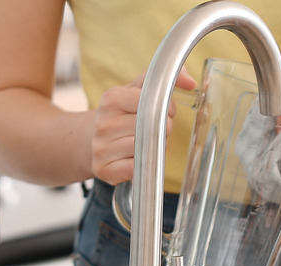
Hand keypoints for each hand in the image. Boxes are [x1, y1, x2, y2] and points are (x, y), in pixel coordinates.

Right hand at [90, 68, 196, 184]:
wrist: (90, 139)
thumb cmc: (122, 114)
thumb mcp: (137, 91)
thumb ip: (163, 80)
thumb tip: (190, 82)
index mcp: (111, 99)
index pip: (151, 102)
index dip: (166, 108)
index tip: (166, 111)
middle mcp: (103, 123)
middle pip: (150, 127)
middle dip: (163, 129)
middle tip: (158, 129)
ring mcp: (101, 147)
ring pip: (145, 148)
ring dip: (155, 148)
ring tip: (147, 144)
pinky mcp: (103, 169)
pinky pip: (135, 169)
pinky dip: (143, 165)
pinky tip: (138, 158)